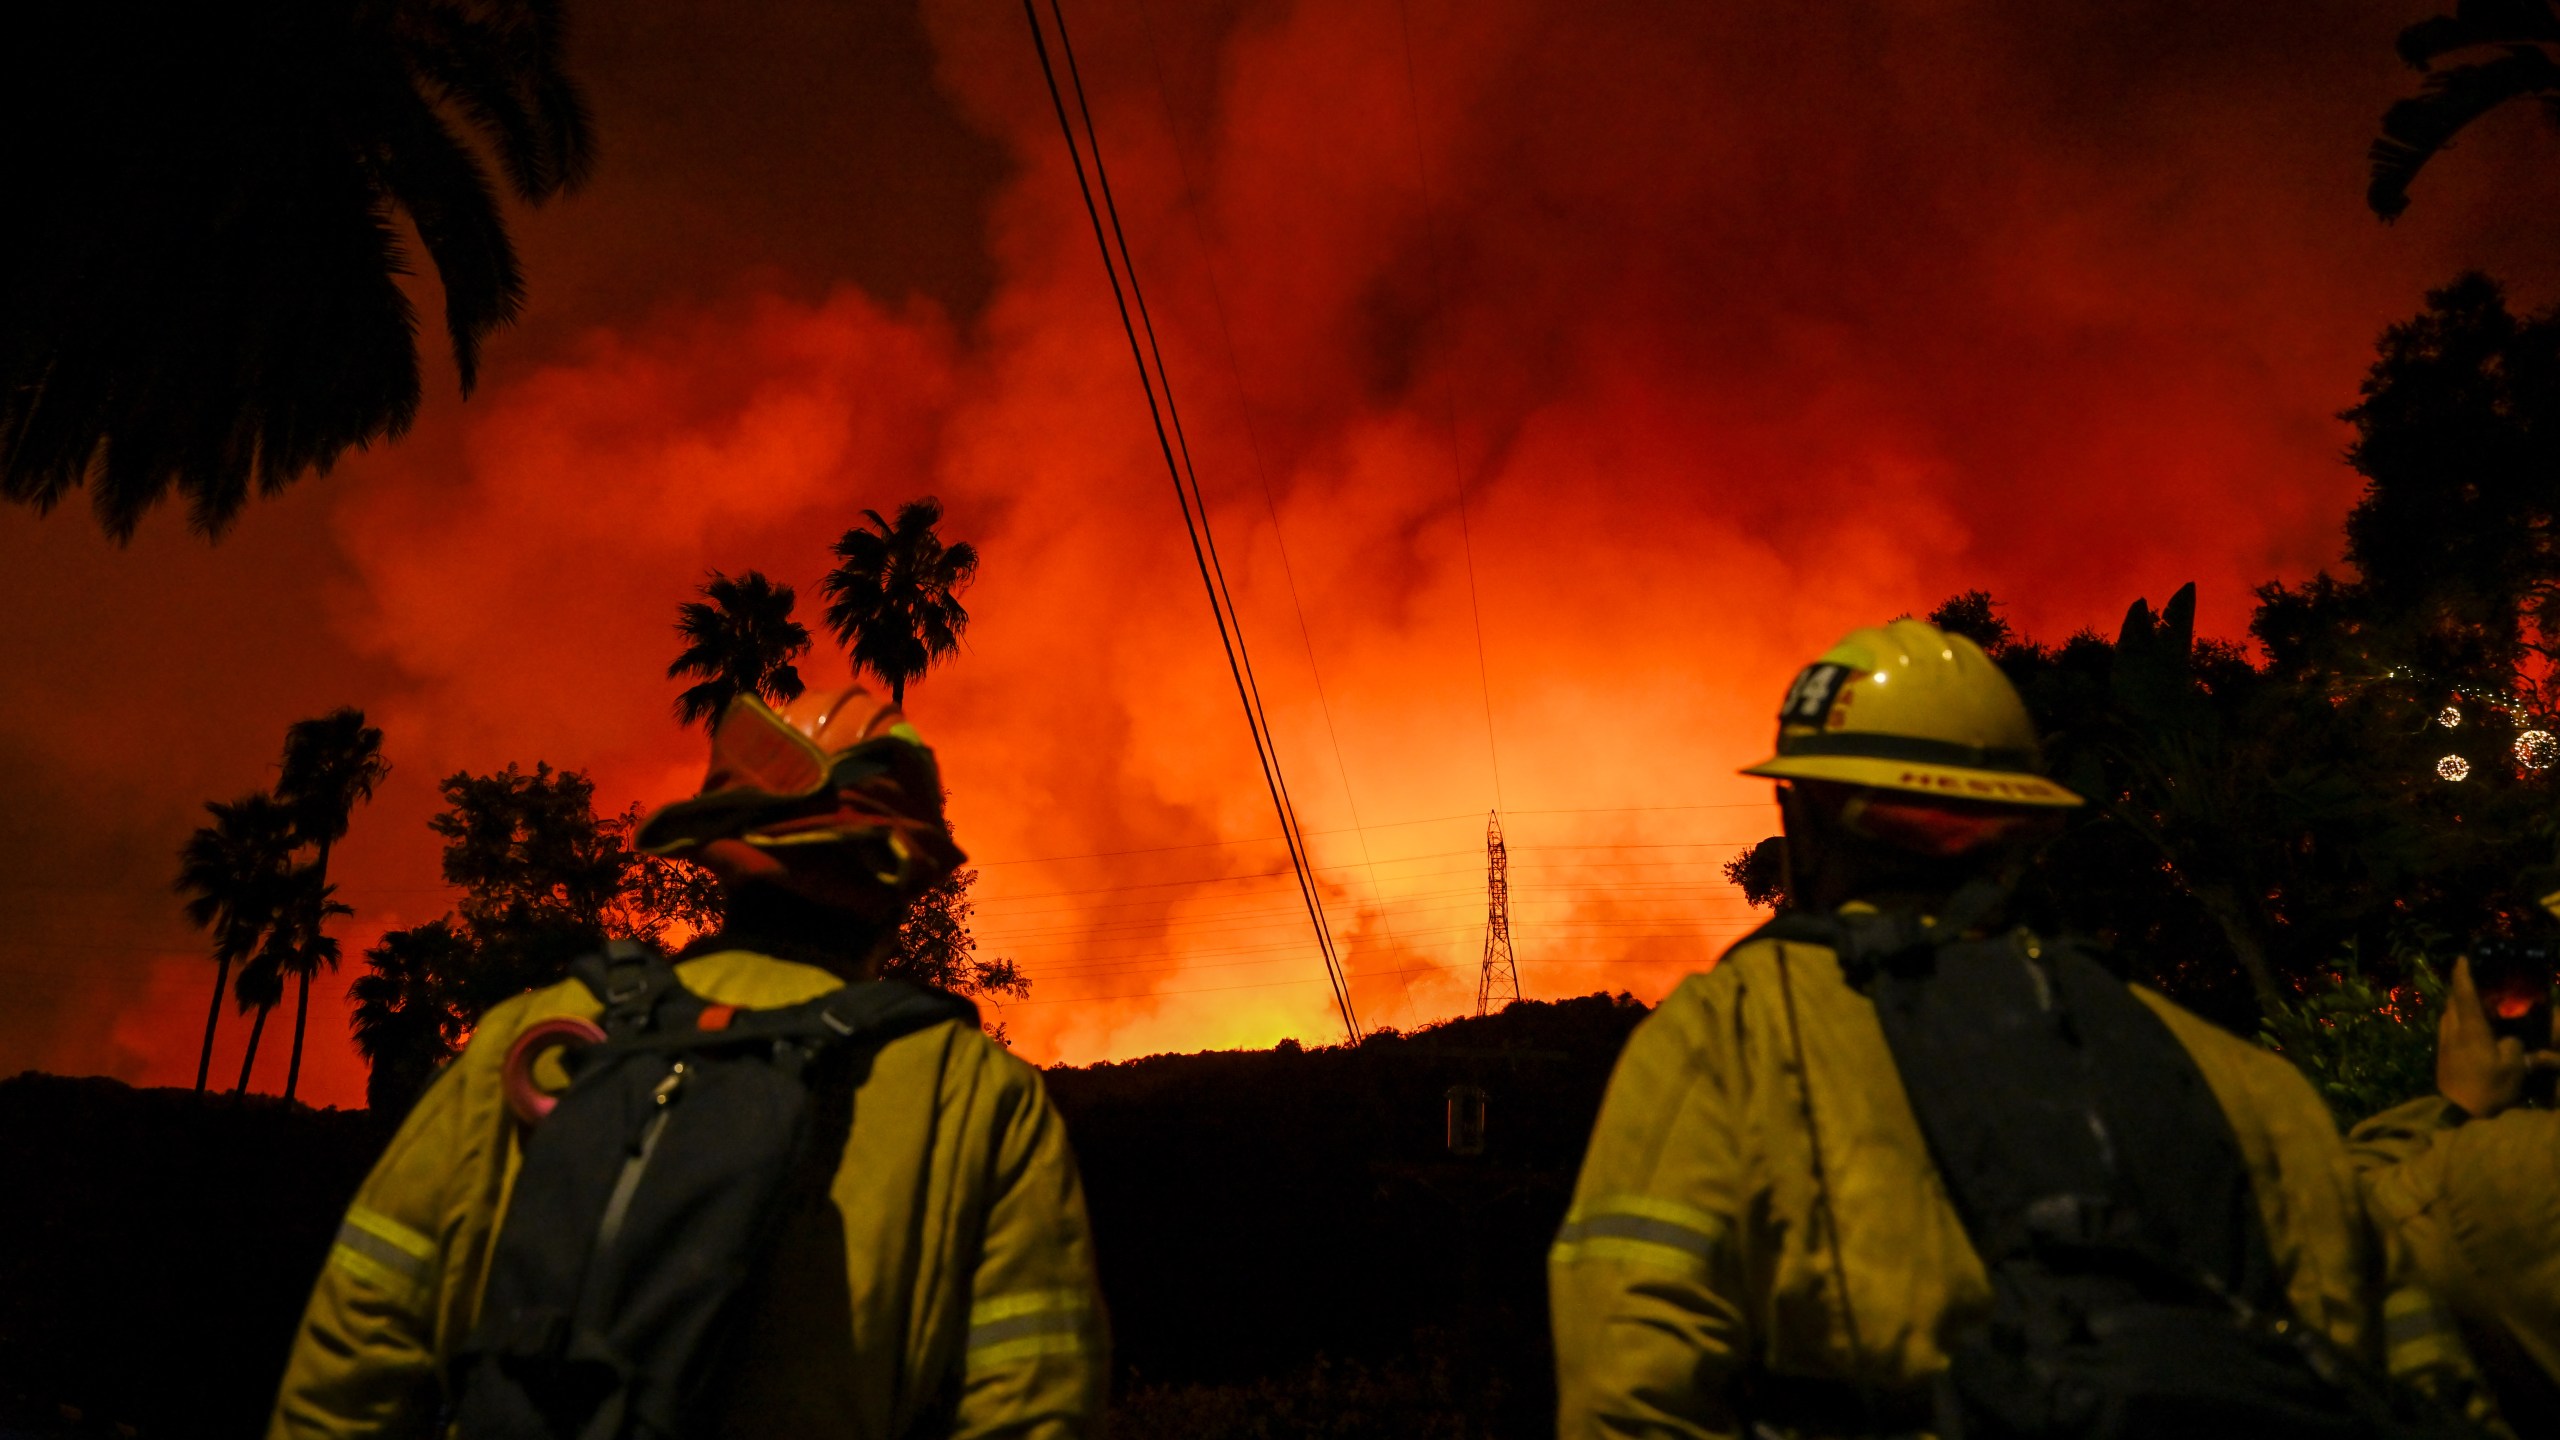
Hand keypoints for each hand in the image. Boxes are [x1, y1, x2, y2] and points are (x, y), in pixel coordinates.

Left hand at [2438, 956, 2559, 1117]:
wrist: (2457, 1114)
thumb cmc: (2489, 1089)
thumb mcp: (2514, 1067)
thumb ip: (2516, 1047)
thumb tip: (2512, 1039)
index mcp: (2470, 1028)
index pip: (2464, 994)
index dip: (2463, 975)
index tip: (2462, 958)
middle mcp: (2452, 1030)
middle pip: (2453, 1002)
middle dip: (2462, 989)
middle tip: (2477, 982)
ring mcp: (2443, 1043)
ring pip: (2448, 1015)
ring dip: (2459, 1006)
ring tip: (2476, 1004)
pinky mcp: (2440, 1056)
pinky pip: (2447, 1029)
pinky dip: (2457, 1021)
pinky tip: (2469, 1029)